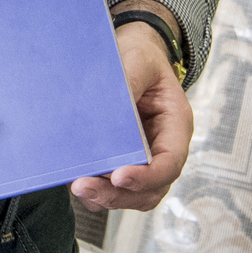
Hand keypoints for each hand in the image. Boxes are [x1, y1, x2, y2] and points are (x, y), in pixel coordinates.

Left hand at [73, 15, 194, 214]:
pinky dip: (97, 190)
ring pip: (132, 195)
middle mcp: (163, 148)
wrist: (132, 54)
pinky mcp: (123, 160)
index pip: (169, 162)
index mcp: (176, 125)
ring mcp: (145, 158)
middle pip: (151, 189)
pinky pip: (114, 188)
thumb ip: (128, 83)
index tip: (119, 177)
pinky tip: (75, 179)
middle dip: (118, 194)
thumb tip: (109, 111)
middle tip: (84, 187)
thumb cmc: (140, 57)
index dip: (146, 176)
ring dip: (105, 197)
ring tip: (78, 186)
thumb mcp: (138, 62)